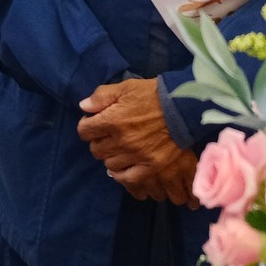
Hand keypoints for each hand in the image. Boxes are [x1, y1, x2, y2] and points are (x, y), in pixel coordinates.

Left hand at [77, 78, 198, 205]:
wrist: (182, 107)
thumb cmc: (152, 94)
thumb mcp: (125, 87)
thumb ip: (102, 96)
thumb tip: (83, 107)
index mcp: (112, 120)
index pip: (85, 131)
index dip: (87, 126)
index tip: (94, 123)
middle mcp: (121, 141)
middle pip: (96, 149)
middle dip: (98, 141)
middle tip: (107, 136)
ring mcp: (135, 156)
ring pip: (109, 164)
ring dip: (110, 156)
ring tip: (117, 149)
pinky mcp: (150, 166)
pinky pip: (128, 178)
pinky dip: (122, 174)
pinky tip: (123, 167)